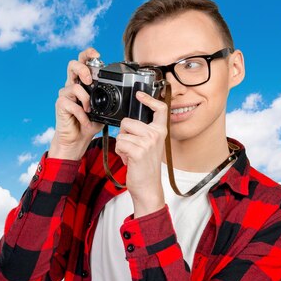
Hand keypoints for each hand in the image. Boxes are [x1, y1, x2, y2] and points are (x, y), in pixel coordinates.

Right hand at [49, 47, 103, 159]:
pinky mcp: (60, 104)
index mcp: (82, 83)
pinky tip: (84, 120)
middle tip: (89, 80)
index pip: (83, 62)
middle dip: (82, 68)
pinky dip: (82, 114)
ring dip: (86, 100)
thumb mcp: (103, 109)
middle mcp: (72, 85)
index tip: (97, 54)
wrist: (77, 139)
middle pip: (72, 65)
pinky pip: (72, 104)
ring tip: (89, 110)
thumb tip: (122, 92)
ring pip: (74, 86)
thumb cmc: (89, 123)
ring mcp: (65, 94)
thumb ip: (107, 99)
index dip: (88, 54)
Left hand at [114, 91, 168, 216]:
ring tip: (131, 155)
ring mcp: (148, 142)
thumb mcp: (149, 146)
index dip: (149, 99)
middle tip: (132, 148)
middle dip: (124, 134)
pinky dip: (120, 152)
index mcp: (160, 131)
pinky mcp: (138, 150)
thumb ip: (144, 132)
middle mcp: (156, 134)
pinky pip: (120, 143)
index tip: (139, 94)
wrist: (148, 186)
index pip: (159, 109)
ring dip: (121, 145)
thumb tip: (128, 122)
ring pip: (122, 133)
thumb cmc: (146, 167)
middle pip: (128, 121)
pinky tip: (129, 160)